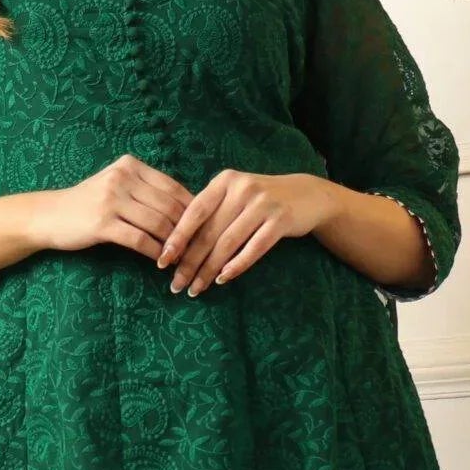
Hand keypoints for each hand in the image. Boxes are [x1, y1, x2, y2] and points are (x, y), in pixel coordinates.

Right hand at [36, 154, 193, 263]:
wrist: (49, 215)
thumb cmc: (88, 203)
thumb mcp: (116, 185)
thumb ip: (145, 190)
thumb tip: (187, 207)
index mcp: (130, 165)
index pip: (172, 187)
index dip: (192, 209)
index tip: (203, 227)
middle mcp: (122, 178)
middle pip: (169, 206)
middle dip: (187, 229)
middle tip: (197, 248)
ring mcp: (111, 200)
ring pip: (158, 223)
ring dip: (173, 244)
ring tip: (181, 257)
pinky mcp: (102, 223)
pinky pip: (140, 240)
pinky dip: (155, 253)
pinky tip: (161, 262)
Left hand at [157, 171, 334, 293]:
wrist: (307, 195)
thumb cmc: (261, 199)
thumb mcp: (234, 195)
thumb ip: (210, 211)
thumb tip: (176, 244)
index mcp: (224, 181)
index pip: (194, 212)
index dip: (177, 238)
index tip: (162, 261)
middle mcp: (242, 189)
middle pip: (209, 232)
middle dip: (190, 262)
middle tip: (176, 284)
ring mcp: (263, 204)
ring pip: (228, 243)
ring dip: (209, 270)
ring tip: (196, 288)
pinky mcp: (281, 220)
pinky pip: (254, 248)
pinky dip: (237, 265)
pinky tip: (223, 279)